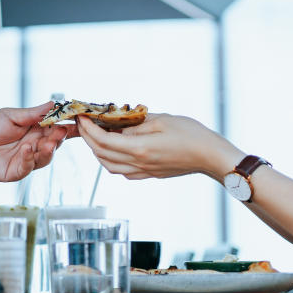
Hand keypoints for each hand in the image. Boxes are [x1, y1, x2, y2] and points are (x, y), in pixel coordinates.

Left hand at [0, 102, 71, 181]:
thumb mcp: (11, 116)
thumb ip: (32, 114)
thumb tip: (53, 104)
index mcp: (36, 129)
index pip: (57, 127)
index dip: (69, 125)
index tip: (80, 120)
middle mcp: (35, 145)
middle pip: (55, 143)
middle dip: (60, 137)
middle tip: (61, 131)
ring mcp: (28, 159)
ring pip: (46, 157)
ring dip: (49, 150)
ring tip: (47, 142)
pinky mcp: (17, 171)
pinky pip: (28, 166)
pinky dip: (29, 158)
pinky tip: (26, 149)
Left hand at [76, 113, 241, 179]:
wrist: (211, 156)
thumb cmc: (191, 135)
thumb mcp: (161, 120)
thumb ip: (136, 123)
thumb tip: (116, 123)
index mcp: (139, 148)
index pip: (103, 141)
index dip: (88, 129)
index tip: (81, 117)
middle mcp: (138, 163)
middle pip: (101, 154)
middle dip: (88, 139)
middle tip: (84, 124)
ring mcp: (144, 172)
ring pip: (109, 166)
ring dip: (98, 151)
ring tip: (97, 135)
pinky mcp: (150, 175)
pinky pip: (123, 171)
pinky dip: (112, 160)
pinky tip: (116, 149)